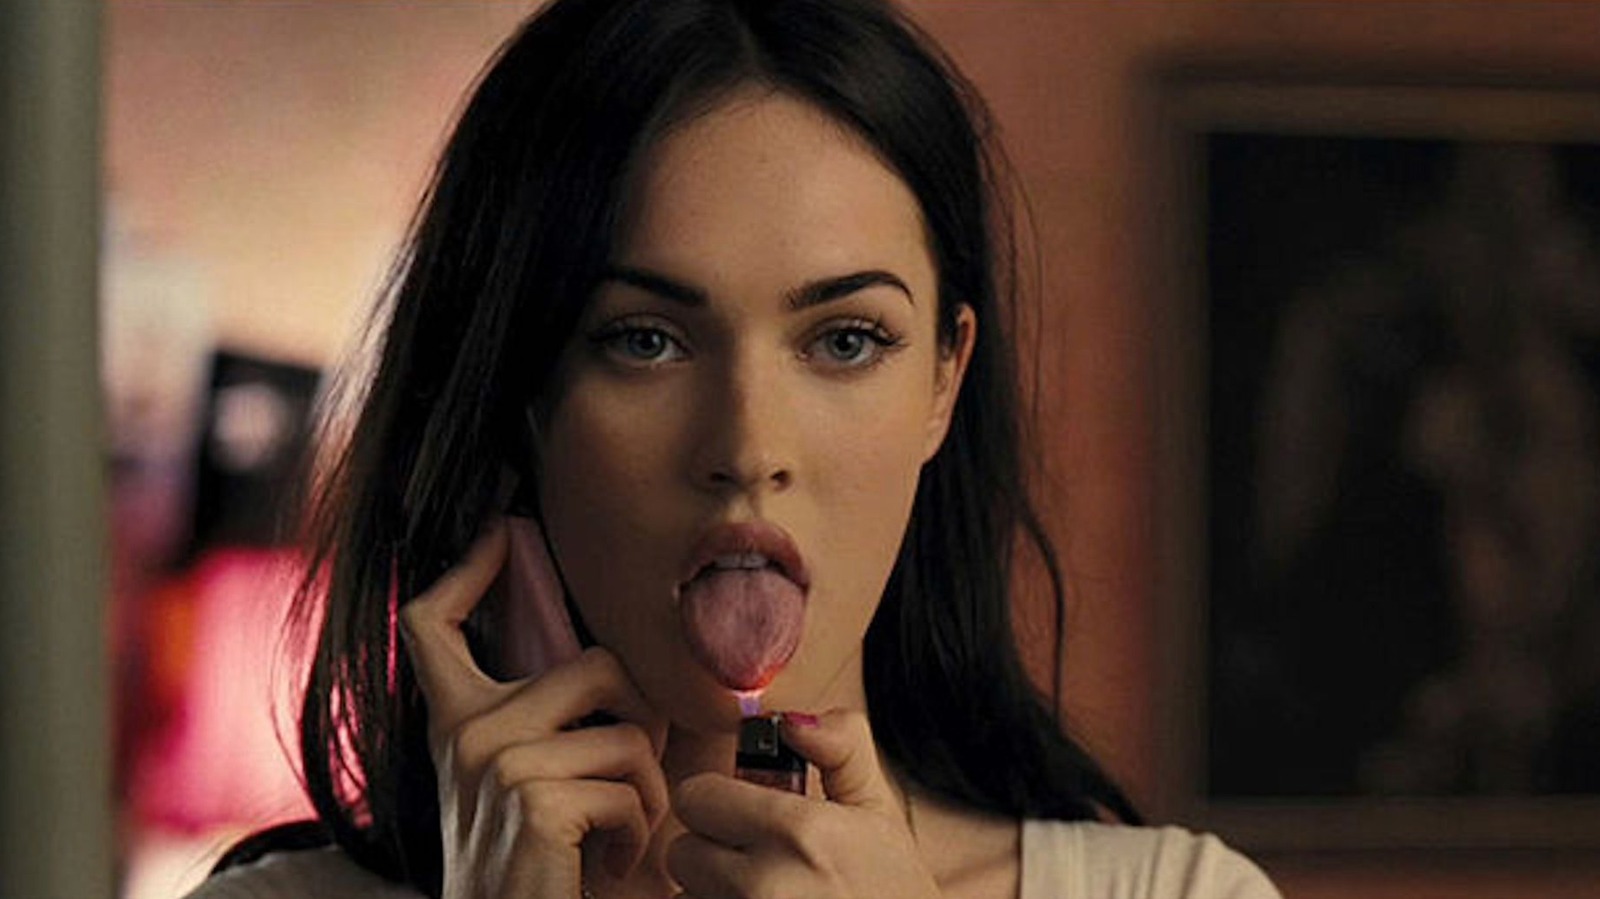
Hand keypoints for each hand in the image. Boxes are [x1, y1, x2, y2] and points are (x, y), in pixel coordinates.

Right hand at [399, 520, 668, 898]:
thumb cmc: (531, 869)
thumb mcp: (518, 786)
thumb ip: (541, 726)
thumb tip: (604, 665)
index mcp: (455, 722)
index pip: (431, 626)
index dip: (466, 571)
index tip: (500, 535)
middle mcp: (465, 732)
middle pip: (596, 664)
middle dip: (643, 715)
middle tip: (635, 775)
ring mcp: (496, 761)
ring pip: (630, 733)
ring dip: (648, 791)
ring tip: (618, 834)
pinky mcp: (533, 798)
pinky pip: (632, 787)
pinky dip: (639, 831)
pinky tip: (606, 863)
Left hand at [667, 709, 941, 898]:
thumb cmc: (893, 896)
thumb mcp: (879, 814)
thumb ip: (840, 747)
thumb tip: (789, 719)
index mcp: (800, 832)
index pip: (696, 796)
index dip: (720, 803)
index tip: (747, 818)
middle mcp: (765, 885)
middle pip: (682, 853)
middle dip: (713, 856)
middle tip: (761, 868)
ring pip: (688, 897)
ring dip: (715, 897)